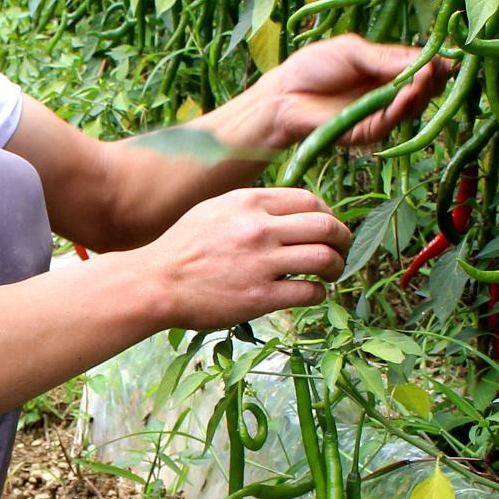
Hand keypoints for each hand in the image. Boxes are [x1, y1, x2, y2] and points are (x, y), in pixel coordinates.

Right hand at [133, 187, 351, 329]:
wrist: (155, 284)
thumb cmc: (182, 248)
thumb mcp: (214, 210)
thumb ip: (251, 207)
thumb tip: (289, 212)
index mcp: (249, 202)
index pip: (309, 200)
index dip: (328, 213)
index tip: (327, 227)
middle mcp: (259, 228)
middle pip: (326, 225)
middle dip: (343, 239)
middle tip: (341, 250)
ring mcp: (261, 263)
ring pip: (324, 258)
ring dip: (336, 266)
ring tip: (331, 273)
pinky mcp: (260, 297)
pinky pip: (309, 292)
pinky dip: (318, 292)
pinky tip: (310, 293)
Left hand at [248, 32, 451, 153]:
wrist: (284, 94)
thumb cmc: (313, 67)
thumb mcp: (352, 51)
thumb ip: (385, 57)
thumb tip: (423, 61)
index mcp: (387, 68)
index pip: (421, 65)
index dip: (437, 61)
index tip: (451, 54)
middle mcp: (389, 91)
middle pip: (425, 87)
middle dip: (435, 77)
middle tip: (439, 67)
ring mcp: (381, 112)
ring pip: (414, 106)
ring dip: (422, 91)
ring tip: (424, 77)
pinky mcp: (369, 131)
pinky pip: (392, 121)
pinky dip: (403, 107)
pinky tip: (408, 92)